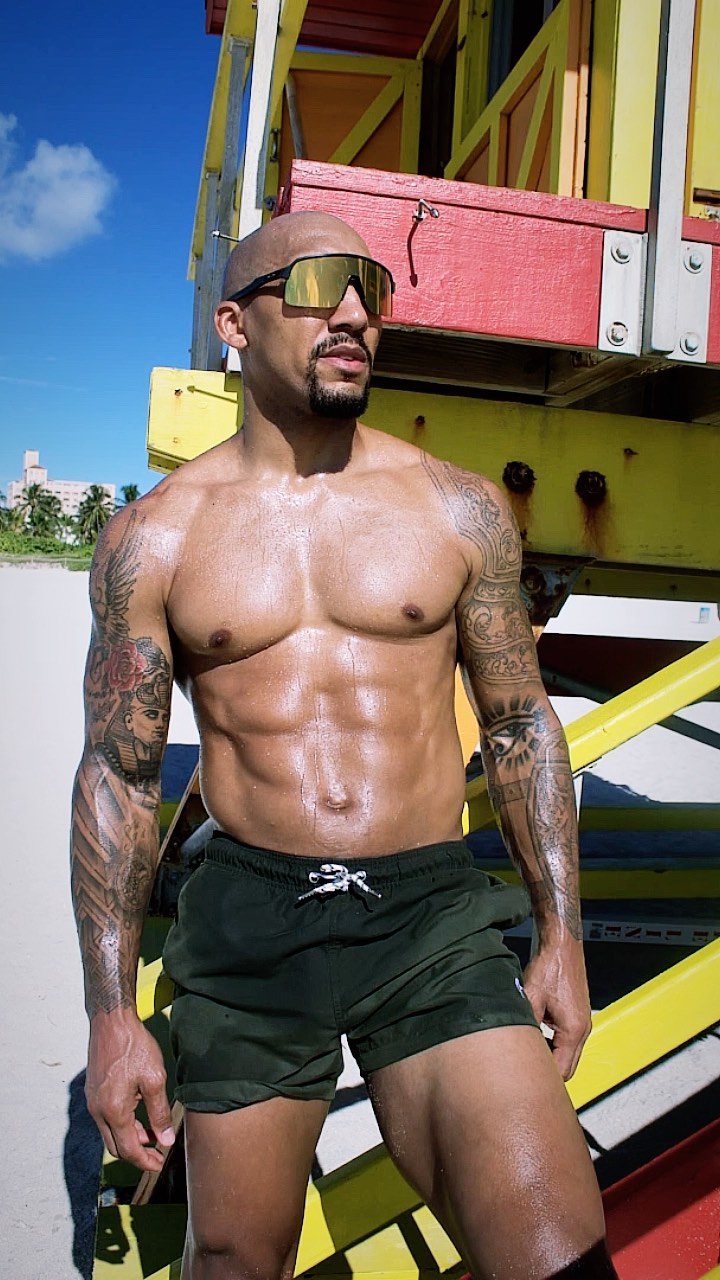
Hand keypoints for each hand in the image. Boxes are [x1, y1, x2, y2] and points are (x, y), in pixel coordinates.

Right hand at [85, 1008, 175, 1171]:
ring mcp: (93, 1102)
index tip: (159, 1164)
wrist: (111, 1021)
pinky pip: (106, 1119)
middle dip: (137, 1154)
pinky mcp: (93, 1093)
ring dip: (130, 1139)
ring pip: (110, 1133)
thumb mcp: (154, 1079)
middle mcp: (98, 1111)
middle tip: (157, 1155)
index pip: (128, 1150)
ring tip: (153, 1136)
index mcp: (113, 1111)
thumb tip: (165, 1139)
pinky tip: (139, 1118)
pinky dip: (123, 1125)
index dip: (145, 1162)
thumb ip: (158, 1112)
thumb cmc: (133, 1046)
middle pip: (116, 1147)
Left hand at [522, 939, 591, 1079]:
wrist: (562, 944)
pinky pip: (567, 1041)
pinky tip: (536, 1034)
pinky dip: (553, 1043)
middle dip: (547, 1069)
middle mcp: (582, 1029)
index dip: (543, 1077)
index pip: (562, 1071)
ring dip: (549, 1055)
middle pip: (568, 1067)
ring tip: (527, 1049)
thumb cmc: (549, 967)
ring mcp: (582, 1023)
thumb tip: (513, 1045)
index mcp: (573, 1030)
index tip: (525, 1077)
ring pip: (568, 1054)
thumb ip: (525, 1025)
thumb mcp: (530, 998)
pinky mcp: (578, 1015)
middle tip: (523, 1066)